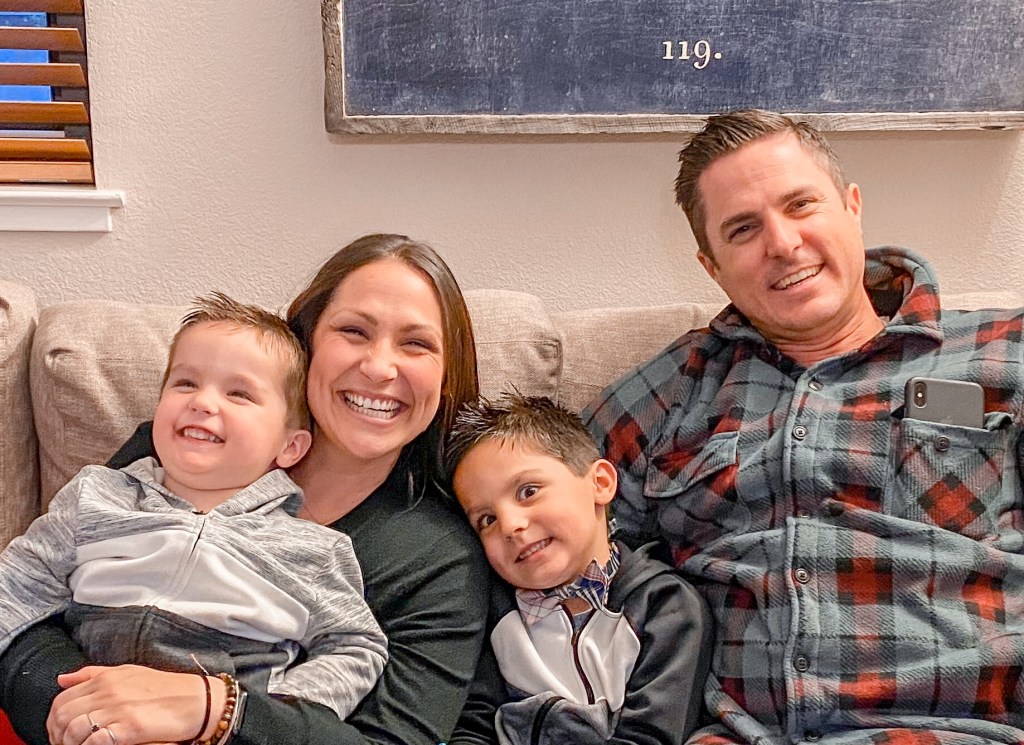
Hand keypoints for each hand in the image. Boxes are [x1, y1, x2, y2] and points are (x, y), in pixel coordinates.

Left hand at [46, 665, 219, 744]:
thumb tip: (62, 680)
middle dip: (57, 736)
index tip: (59, 733)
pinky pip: (94, 742)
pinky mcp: (130, 727)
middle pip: (63, 716)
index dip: (54, 721)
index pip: (62, 699)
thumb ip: (93, 675)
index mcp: (106, 678)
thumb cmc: (166, 689)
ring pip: (74, 730)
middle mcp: (109, 691)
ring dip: (71, 744)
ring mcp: (119, 709)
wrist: (197, 701)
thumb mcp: (128, 672)